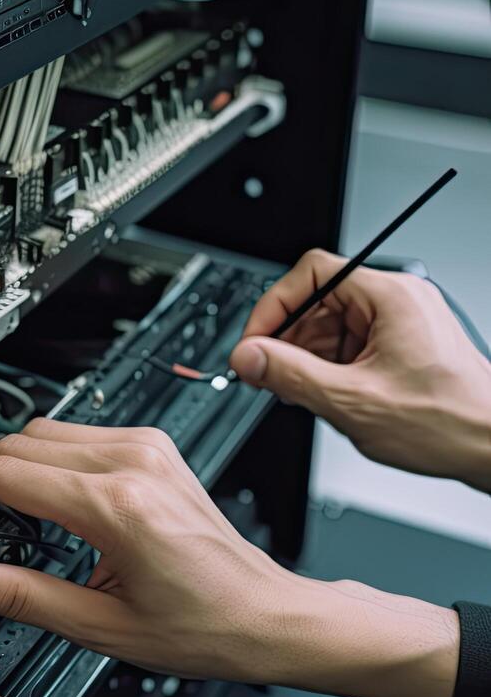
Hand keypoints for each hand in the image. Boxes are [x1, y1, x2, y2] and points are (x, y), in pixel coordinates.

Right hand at [0, 419, 459, 696]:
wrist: (267, 612)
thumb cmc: (206, 626)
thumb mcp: (104, 627)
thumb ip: (25, 598)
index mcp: (117, 506)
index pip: (8, 475)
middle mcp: (132, 462)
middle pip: (20, 442)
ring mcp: (146, 447)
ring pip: (46, 430)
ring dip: (14, 463)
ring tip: (6, 512)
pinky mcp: (153, 446)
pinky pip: (79, 432)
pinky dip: (48, 458)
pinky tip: (49, 497)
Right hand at [228, 249, 490, 490]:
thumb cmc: (448, 423)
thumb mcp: (352, 401)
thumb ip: (290, 375)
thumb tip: (248, 356)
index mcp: (390, 297)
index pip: (310, 273)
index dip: (273, 306)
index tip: (255, 342)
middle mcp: (397, 301)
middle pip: (316, 300)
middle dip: (286, 338)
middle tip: (265, 372)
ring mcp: (400, 322)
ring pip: (329, 325)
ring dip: (304, 357)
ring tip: (296, 391)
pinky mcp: (400, 344)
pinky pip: (347, 344)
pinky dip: (325, 367)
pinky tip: (320, 393)